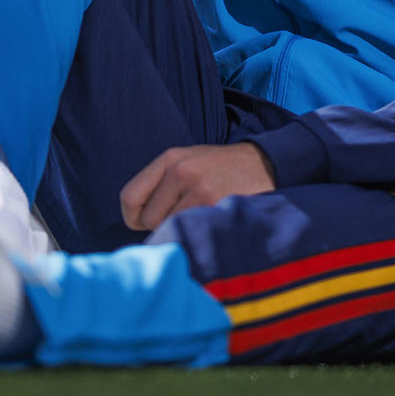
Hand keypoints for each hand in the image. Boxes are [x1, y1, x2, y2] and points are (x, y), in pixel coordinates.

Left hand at [120, 141, 275, 231]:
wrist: (265, 164)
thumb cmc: (220, 170)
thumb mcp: (188, 162)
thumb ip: (161, 185)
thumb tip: (136, 222)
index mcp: (170, 159)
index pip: (129, 197)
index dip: (134, 217)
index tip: (146, 223)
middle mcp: (181, 171)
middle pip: (149, 219)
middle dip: (162, 227)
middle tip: (185, 220)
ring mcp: (201, 189)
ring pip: (170, 229)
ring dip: (182, 232)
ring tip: (200, 220)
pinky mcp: (217, 206)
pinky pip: (191, 234)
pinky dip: (196, 236)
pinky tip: (209, 227)